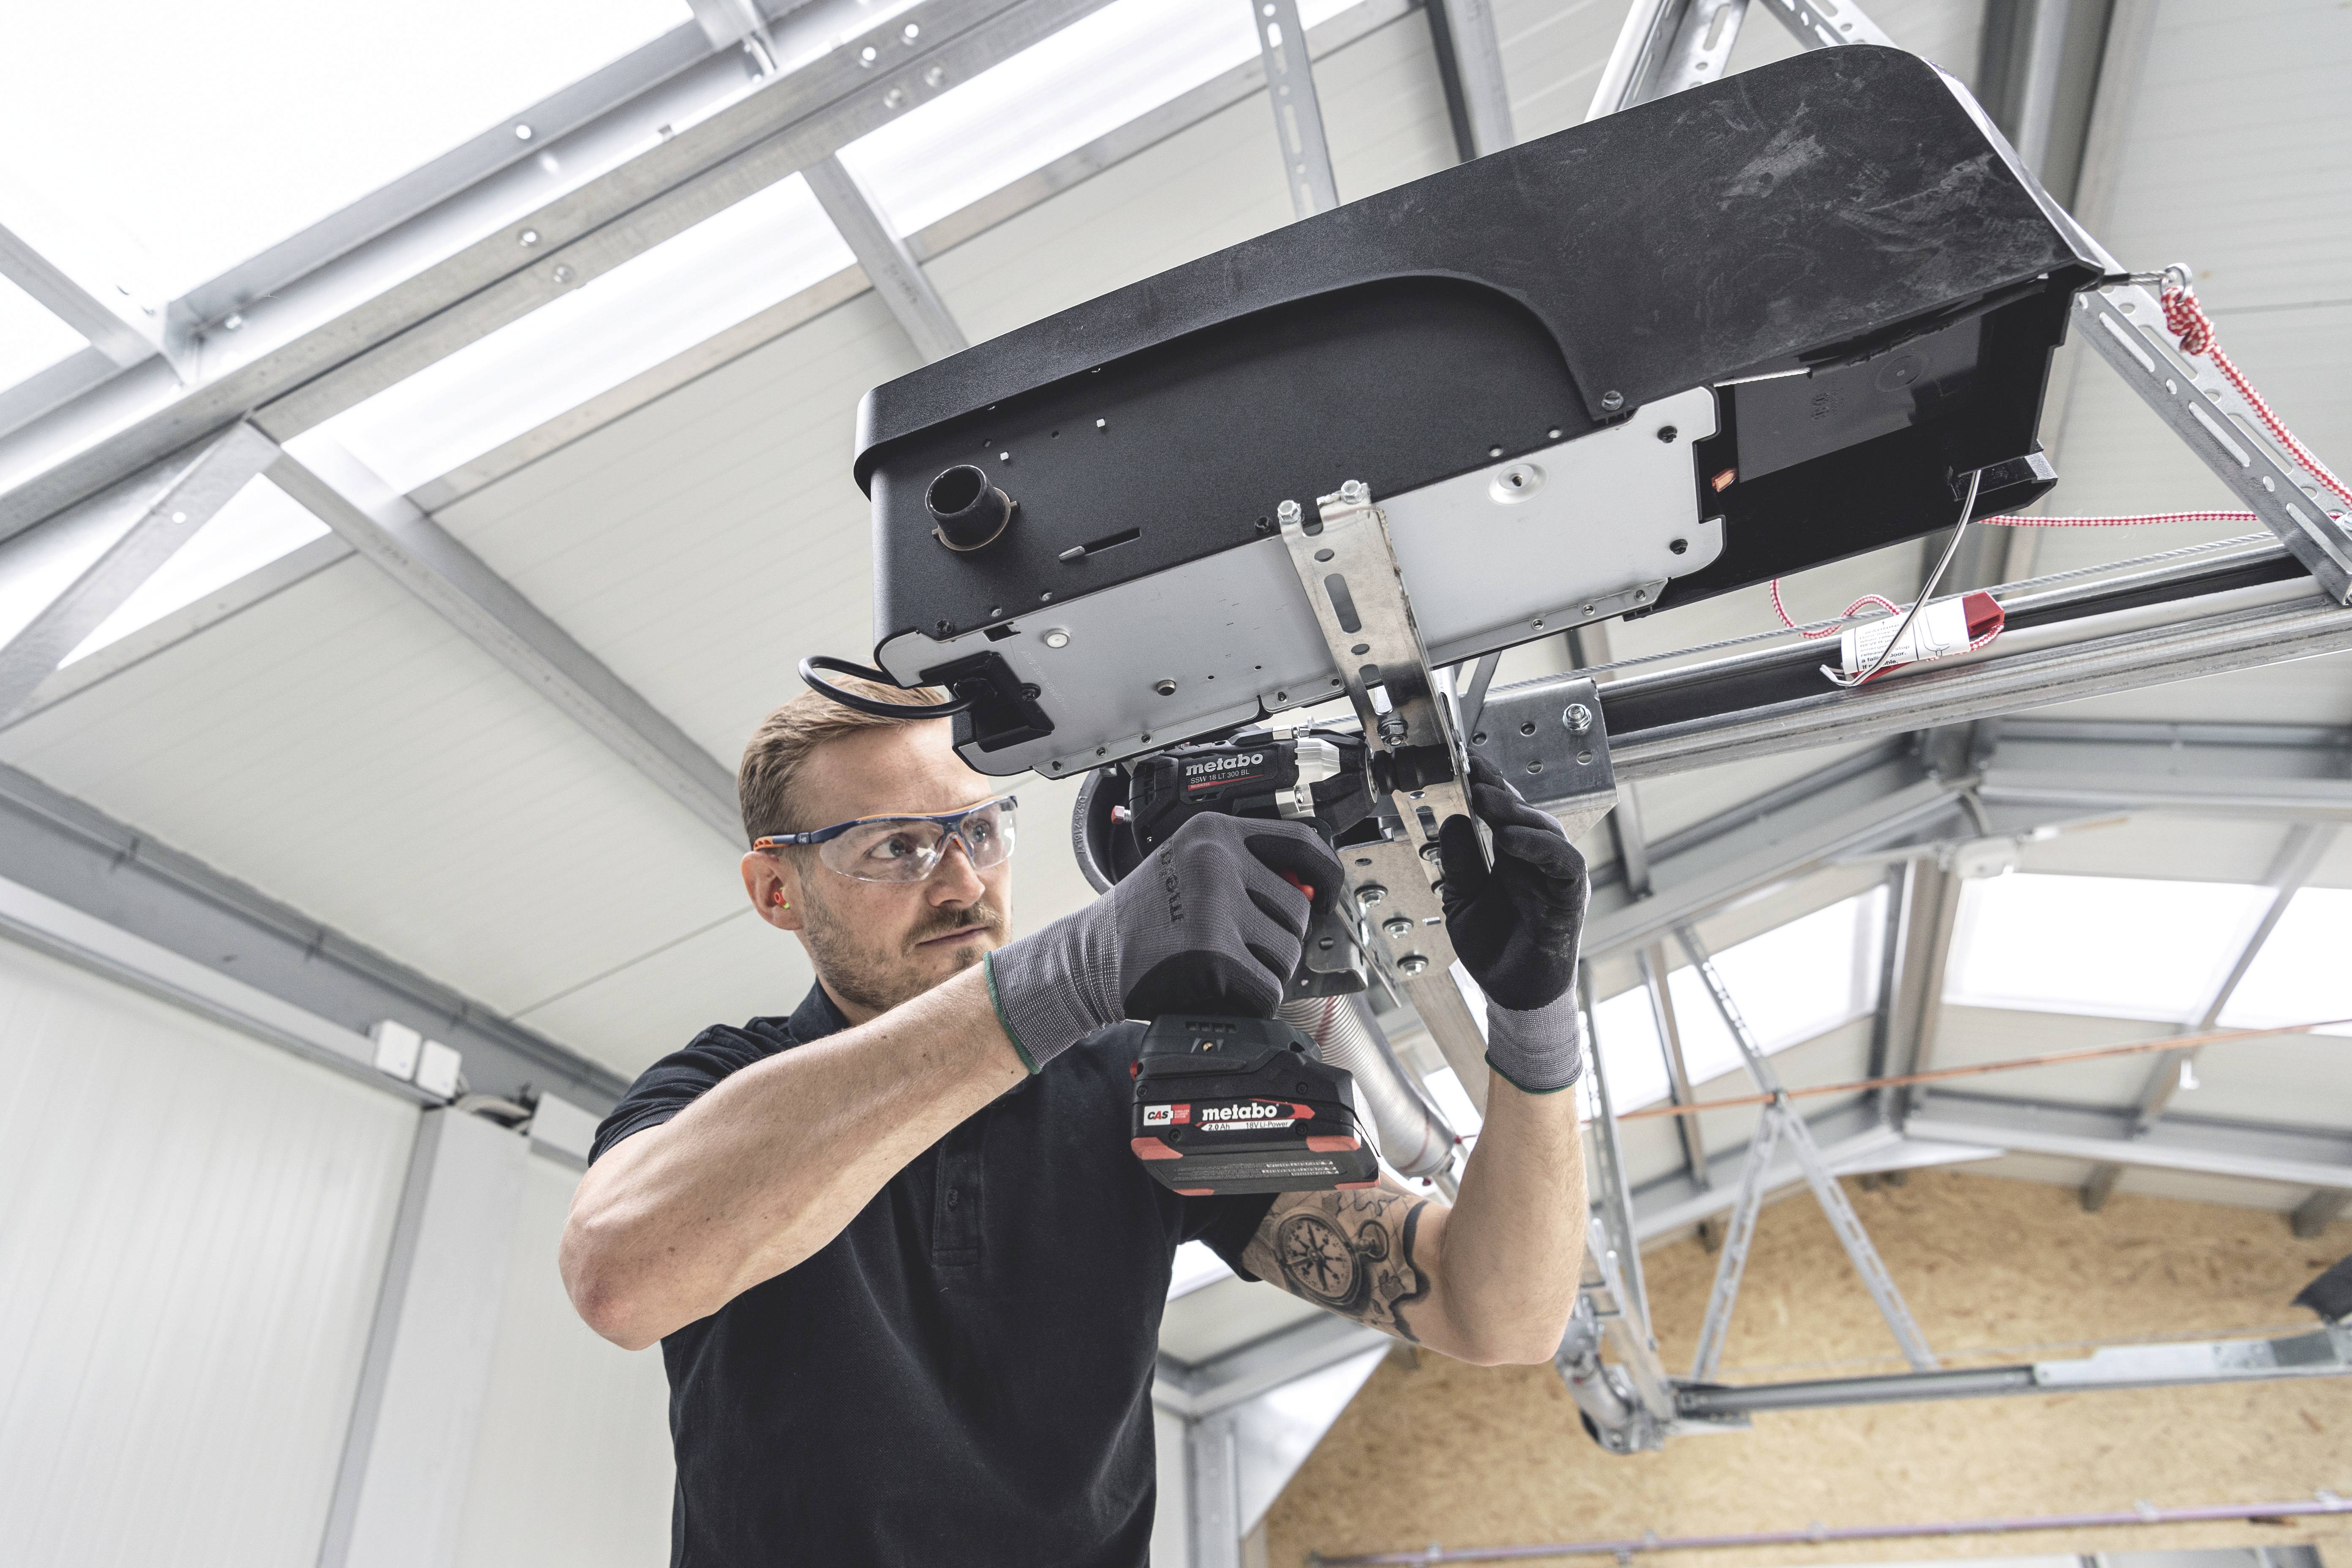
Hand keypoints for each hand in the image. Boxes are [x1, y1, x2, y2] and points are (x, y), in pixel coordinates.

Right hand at [986, 814, 1339, 1070]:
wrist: (1087, 960)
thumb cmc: (1141, 921)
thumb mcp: (1188, 869)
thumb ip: (1244, 869)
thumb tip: (1311, 892)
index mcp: (1214, 833)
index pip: (1301, 843)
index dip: (1326, 873)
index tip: (1327, 894)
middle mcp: (1216, 861)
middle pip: (1297, 910)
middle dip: (1279, 939)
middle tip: (1241, 949)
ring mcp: (1214, 906)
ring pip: (1287, 953)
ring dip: (1265, 971)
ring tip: (1223, 967)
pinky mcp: (1213, 954)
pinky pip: (1267, 988)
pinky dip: (1252, 1000)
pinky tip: (1219, 990)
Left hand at [1436, 755, 1588, 1092]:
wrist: (1513, 994)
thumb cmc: (1494, 948)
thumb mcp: (1461, 900)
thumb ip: (1459, 862)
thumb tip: (1454, 820)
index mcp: (1512, 856)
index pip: (1504, 811)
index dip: (1488, 785)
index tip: (1464, 762)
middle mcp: (1538, 861)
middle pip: (1526, 812)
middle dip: (1498, 790)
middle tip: (1471, 774)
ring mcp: (1556, 877)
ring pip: (1547, 829)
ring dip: (1515, 812)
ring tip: (1485, 800)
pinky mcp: (1570, 896)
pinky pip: (1563, 862)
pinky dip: (1539, 846)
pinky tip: (1510, 839)